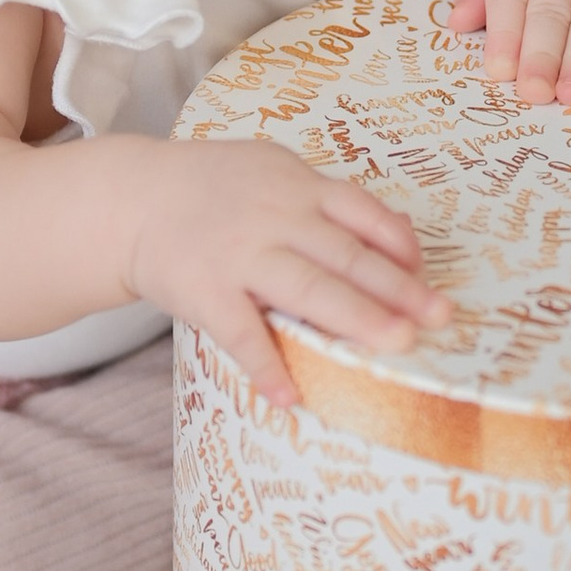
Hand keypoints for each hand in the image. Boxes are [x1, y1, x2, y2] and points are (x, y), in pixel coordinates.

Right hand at [123, 138, 448, 405]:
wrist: (131, 200)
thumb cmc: (215, 191)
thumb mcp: (274, 173)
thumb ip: (330, 202)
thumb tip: (403, 236)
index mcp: (295, 186)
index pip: (361, 212)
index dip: (399, 244)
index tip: (427, 274)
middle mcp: (273, 217)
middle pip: (345, 254)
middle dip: (396, 288)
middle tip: (439, 317)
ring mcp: (238, 255)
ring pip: (306, 288)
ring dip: (354, 318)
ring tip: (396, 345)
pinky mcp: (203, 292)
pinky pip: (240, 333)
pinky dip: (265, 365)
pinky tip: (291, 397)